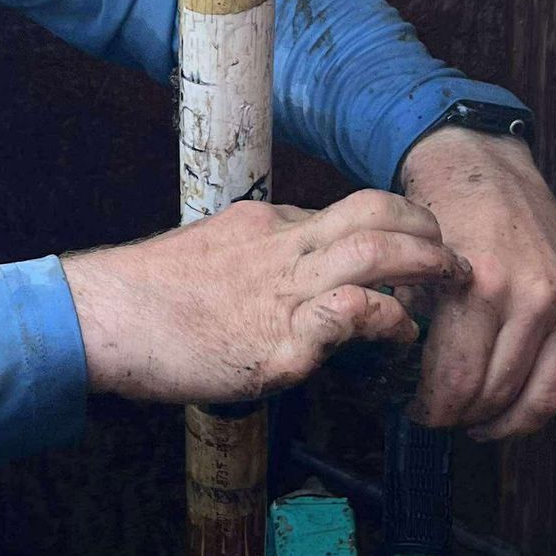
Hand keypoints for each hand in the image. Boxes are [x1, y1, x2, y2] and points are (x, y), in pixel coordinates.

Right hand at [63, 193, 470, 402]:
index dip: (393, 227)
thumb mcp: (207, 257)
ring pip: (374, 254)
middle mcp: (279, 248)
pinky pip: (347, 314)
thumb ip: (252, 261)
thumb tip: (284, 280)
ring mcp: (280, 293)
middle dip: (426, 232)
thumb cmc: (142, 299)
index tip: (417, 248)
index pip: (346, 212)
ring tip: (450, 285)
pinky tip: (398, 335)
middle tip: (455, 257)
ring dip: (424, 267)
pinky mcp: (275, 342)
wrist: (99, 318)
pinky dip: (384, 320)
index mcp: (265, 226)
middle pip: (374, 214)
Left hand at [397, 128, 555, 437]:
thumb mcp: (414, 268)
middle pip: (501, 395)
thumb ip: (411, 325)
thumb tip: (412, 388)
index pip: (458, 382)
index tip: (422, 414)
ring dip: (512, 423)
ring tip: (486, 421)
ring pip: (547, 397)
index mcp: (484, 287)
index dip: (434, 411)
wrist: (483, 169)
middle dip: (465, 417)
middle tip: (448, 417)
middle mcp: (538, 295)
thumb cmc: (444, 219)